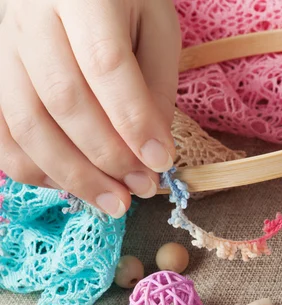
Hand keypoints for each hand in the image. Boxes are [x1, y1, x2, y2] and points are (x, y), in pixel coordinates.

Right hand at [0, 0, 180, 217]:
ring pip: (26, 122)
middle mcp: (31, 16)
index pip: (105, 64)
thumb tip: (151, 150)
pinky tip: (71, 184)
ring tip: (114, 201)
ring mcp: (2, 45)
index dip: (133, 120)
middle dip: (107, 157)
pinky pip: (1, 131)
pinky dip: (33, 168)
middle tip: (143, 188)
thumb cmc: (123, 1)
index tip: (160, 161)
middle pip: (62, 99)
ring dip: (72, 174)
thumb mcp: (156, 27)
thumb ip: (155, 84)